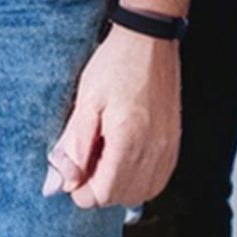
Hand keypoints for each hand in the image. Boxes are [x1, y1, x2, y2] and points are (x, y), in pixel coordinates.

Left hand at [42, 25, 178, 209]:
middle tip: (87, 160)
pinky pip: (158, 180)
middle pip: (122, 197)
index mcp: (128, 140)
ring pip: (143, 193)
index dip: (82, 190)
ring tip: (106, 157)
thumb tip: (62, 181)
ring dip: (120, 186)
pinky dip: (140, 180)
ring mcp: (168, 147)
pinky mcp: (174, 142)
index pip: (103, 194)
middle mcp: (153, 149)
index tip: (73, 171)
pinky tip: (126, 159)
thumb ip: (74, 147)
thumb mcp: (85, 101)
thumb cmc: (116, 63)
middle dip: (99, 189)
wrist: (149, 39)